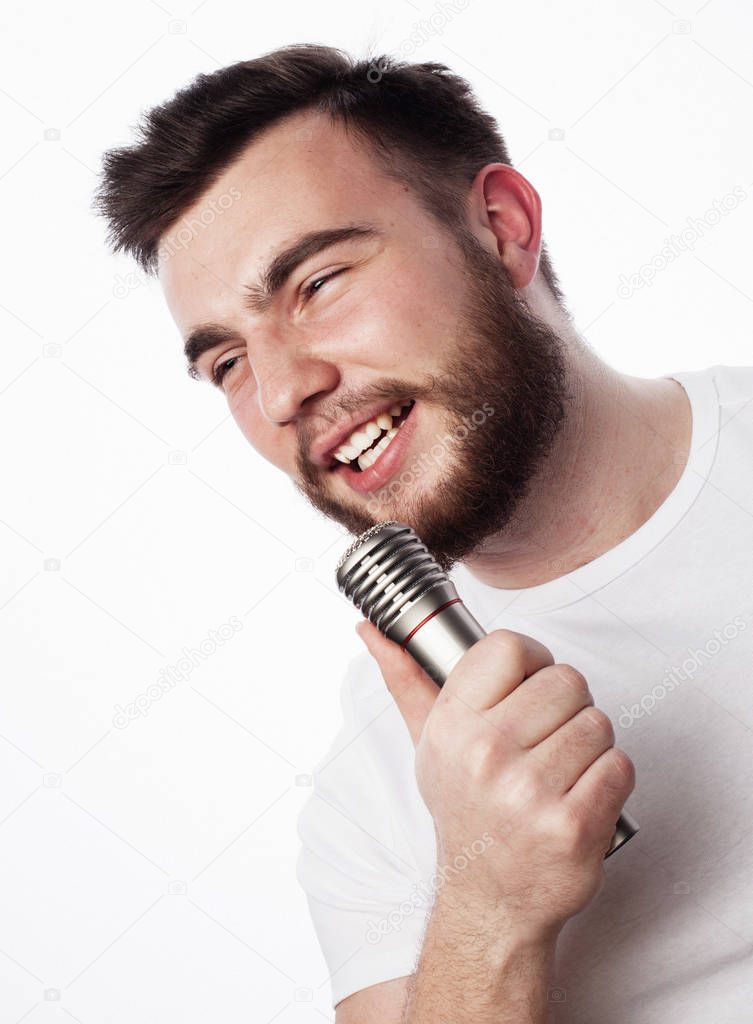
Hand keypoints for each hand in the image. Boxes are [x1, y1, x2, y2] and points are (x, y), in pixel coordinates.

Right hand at [356, 622, 635, 939]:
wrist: (489, 901)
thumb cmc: (465, 811)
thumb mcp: (429, 745)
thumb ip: (406, 681)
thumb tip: (372, 631)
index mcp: (452, 726)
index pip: (510, 646)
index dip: (533, 662)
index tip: (531, 686)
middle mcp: (485, 755)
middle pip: (566, 681)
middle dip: (568, 707)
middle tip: (547, 740)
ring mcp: (529, 792)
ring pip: (598, 723)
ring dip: (591, 746)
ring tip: (562, 772)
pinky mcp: (572, 826)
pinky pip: (619, 766)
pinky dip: (610, 780)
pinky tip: (581, 797)